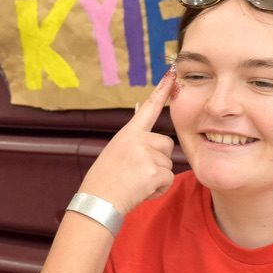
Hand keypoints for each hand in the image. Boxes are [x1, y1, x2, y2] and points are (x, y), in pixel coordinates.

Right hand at [79, 68, 175, 214]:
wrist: (98, 201)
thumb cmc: (105, 180)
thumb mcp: (115, 151)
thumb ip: (133, 138)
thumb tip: (143, 109)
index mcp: (128, 133)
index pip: (149, 108)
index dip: (162, 90)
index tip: (174, 72)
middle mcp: (138, 139)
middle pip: (167, 144)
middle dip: (159, 160)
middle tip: (137, 173)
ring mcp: (146, 154)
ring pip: (168, 164)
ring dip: (157, 177)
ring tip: (136, 183)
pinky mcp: (154, 171)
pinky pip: (168, 179)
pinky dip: (159, 189)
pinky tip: (141, 190)